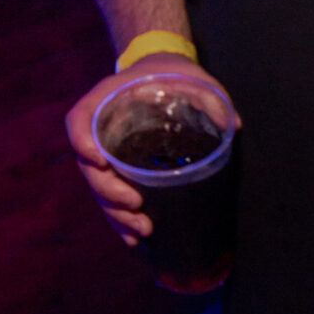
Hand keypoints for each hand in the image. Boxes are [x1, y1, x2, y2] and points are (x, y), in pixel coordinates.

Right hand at [64, 55, 237, 245]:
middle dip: (108, 191)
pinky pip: (112, 198)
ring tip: (142, 230)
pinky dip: (120, 220)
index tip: (98, 160)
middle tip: (135, 205)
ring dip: (116, 213)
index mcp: (107, 100)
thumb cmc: (175, 75)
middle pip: (89, 165)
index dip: (82, 139)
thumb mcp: (194, 78)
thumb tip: (232, 125)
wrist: (163, 75)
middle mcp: (100, 129)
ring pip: (99, 189)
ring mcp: (108, 152)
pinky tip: (135, 239)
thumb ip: (210, 97)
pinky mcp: (121, 171)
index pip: (80, 119)